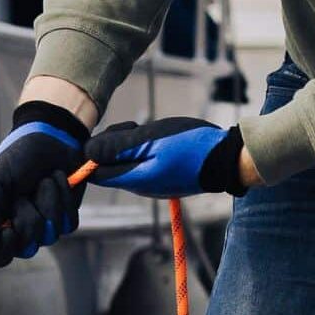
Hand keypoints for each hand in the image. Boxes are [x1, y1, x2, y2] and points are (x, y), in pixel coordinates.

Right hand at [0, 101, 90, 267]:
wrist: (51, 135)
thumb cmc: (16, 156)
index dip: (0, 251)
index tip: (8, 231)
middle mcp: (16, 230)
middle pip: (24, 250)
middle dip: (27, 219)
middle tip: (24, 195)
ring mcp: (43, 226)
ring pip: (49, 237)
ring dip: (47, 204)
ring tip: (43, 181)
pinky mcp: (65, 217)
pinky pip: (68, 225)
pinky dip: (63, 200)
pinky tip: (57, 180)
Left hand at [85, 117, 249, 198]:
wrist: (227, 159)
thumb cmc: (190, 146)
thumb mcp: (151, 139)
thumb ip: (118, 146)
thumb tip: (87, 153)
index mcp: (133, 179)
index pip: (95, 173)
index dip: (92, 154)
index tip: (108, 136)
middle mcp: (139, 186)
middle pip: (108, 167)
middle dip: (112, 144)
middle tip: (132, 128)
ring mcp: (152, 183)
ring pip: (125, 163)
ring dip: (128, 143)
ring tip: (147, 130)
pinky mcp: (163, 177)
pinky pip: (142, 163)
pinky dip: (143, 149)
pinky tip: (158, 138)